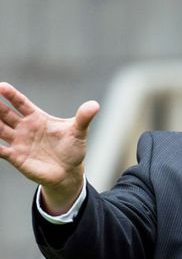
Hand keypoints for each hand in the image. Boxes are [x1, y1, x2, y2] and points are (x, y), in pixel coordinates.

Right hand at [0, 82, 98, 213]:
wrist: (68, 172)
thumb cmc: (72, 149)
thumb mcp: (79, 132)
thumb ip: (83, 118)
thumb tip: (95, 105)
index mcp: (37, 118)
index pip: (21, 103)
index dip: (11, 95)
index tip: (1, 86)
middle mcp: (24, 127)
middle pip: (4, 113)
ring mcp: (18, 142)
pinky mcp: (15, 157)